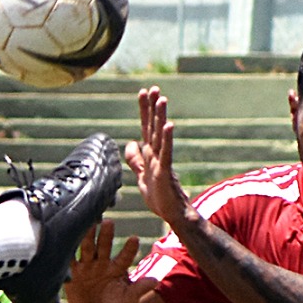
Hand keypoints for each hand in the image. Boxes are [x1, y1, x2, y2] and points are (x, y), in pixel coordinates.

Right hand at [65, 220, 148, 302]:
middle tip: (109, 222)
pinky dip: (68, 251)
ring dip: (89, 237)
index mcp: (117, 267)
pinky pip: (70, 260)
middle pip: (104, 246)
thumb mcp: (129, 300)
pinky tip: (67, 239)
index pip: (125, 256)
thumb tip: (156, 280)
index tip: (134, 239)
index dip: (129, 248)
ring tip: (90, 224)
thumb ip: (140, 288)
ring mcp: (87, 266)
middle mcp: (102, 262)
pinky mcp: (72, 272)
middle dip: (106, 235)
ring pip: (88, 248)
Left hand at [124, 87, 193, 226]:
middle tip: (153, 87)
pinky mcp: (165, 172)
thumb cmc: (159, 197)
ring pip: (160, 135)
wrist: (172, 215)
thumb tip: (130, 142)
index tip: (143, 92)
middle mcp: (157, 154)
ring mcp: (162, 162)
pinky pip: (166, 152)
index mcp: (150, 154)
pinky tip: (169, 125)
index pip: (146, 127)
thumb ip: (135, 159)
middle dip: (152, 107)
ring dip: (161, 117)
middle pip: (153, 126)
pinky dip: (167, 138)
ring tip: (161, 99)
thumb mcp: (141, 175)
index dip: (144, 110)